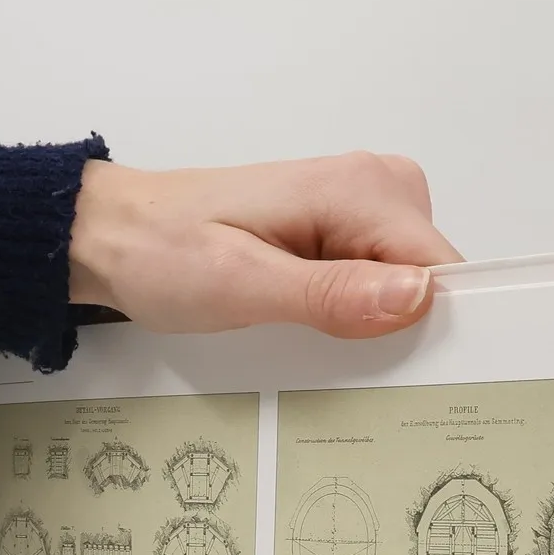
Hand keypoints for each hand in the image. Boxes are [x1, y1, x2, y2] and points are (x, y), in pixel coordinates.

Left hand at [68, 152, 462, 337]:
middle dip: (396, 324)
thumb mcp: (242, 285)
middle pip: (431, 275)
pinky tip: (308, 323)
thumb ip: (331, 294)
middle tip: (332, 354)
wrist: (111, 234)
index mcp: (359, 189)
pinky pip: (374, 275)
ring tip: (309, 337)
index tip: (398, 369)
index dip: (430, 325)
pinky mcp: (336, 226)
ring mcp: (355, 204)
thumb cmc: (163, 255)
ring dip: (369, 319)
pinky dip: (351, 306)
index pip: (442, 268)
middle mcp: (372, 184)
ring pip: (405, 280)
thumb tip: (418, 297)